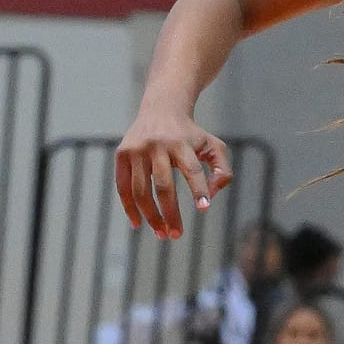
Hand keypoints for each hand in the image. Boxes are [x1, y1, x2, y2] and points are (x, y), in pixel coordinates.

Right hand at [116, 101, 232, 238]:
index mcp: (182, 143)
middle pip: (164, 185)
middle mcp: (157, 145)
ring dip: (150, 216)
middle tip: (177, 234)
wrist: (161, 109)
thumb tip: (210, 195)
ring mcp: (137, 150)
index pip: (191, 169)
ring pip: (141, 190)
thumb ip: (222, 170)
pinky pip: (122, 187)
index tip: (203, 209)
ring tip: (161, 234)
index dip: (198, 189)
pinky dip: (129, 208)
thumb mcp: (213, 146)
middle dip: (171, 213)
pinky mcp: (122, 154)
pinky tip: (138, 224)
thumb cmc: (191, 135)